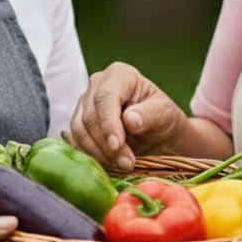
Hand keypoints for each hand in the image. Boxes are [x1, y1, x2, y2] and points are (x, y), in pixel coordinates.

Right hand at [68, 61, 186, 171]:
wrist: (157, 134)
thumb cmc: (163, 118)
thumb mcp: (165, 114)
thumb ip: (149, 114)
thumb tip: (130, 119)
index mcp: (119, 74)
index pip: (106, 97)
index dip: (108, 123)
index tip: (117, 145)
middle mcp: (97, 85)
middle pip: (90, 115)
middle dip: (106, 143)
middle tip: (127, 164)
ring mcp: (84, 104)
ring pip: (79, 129)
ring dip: (98, 152)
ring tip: (122, 166)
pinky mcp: (79, 124)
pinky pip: (76, 141)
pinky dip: (91, 155)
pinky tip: (109, 165)